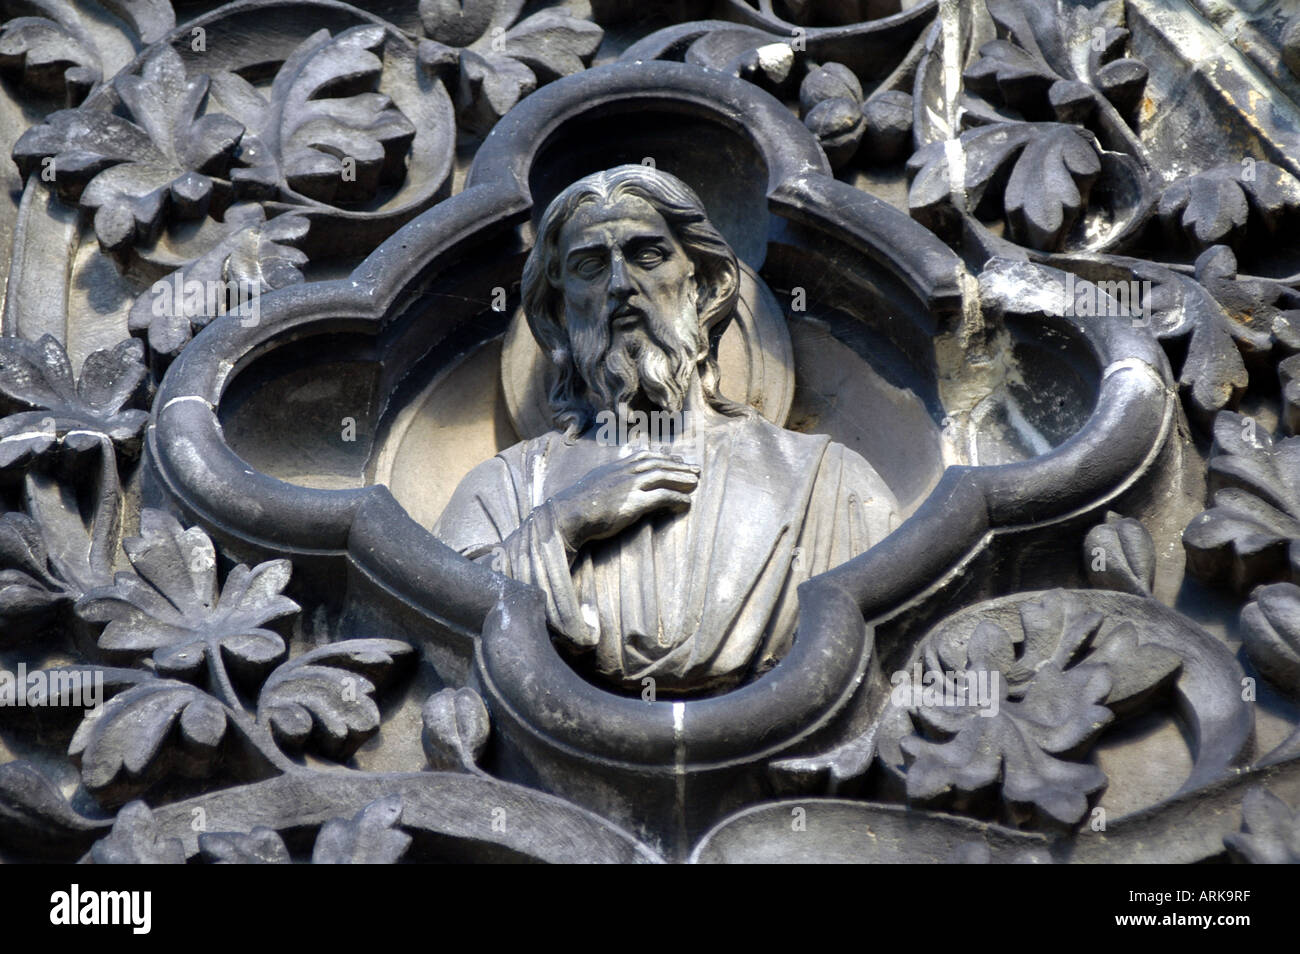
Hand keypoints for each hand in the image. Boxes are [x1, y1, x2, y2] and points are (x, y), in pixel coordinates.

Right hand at [548, 449, 698, 551]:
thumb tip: (610, 482)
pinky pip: (661, 497)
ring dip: (681, 478)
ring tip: (696, 482)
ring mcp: (629, 487)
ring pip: (662, 476)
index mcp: (615, 468)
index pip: (644, 456)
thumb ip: (606, 479)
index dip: (663, 457)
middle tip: (696, 469)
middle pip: (658, 464)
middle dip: (679, 465)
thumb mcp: (592, 484)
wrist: (568, 515)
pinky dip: (676, 497)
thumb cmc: (576, 505)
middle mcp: (624, 473)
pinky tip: (686, 502)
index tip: (677, 458)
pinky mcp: (633, 503)